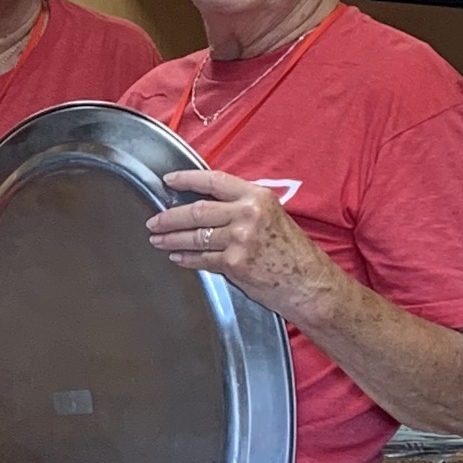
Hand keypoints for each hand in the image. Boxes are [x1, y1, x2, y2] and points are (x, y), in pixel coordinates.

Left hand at [149, 169, 341, 321]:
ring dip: (171, 239)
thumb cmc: (293, 252)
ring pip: (195, 236)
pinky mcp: (234, 263)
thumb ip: (242, 208)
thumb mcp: (272, 216)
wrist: (308, 283)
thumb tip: (207, 205)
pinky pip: (202, 259)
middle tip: (154, 221)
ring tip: (158, 240)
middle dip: (169, 217)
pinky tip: (176, 257)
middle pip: (197, 210)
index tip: (168, 181)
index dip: (187, 179)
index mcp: (257, 197)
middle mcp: (247, 214)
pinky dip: (186, 259)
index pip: (214, 180)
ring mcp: (240, 238)